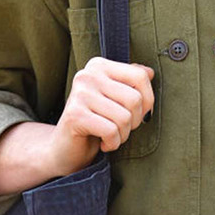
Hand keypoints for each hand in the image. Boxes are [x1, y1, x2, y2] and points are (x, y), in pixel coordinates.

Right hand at [50, 57, 154, 174]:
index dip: (148, 100)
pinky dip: (113, 143)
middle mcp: (87, 75)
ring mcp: (80, 94)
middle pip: (135, 99)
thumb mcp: (115, 98)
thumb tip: (150, 72)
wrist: (65, 148)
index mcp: (99, 65)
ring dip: (123, 135)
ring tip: (110, 135)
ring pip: (124, 117)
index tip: (136, 113)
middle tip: (120, 128)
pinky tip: (103, 143)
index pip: (140, 76)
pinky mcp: (75, 115)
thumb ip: (130, 81)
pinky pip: (111, 131)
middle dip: (134, 121)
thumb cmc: (96, 121)